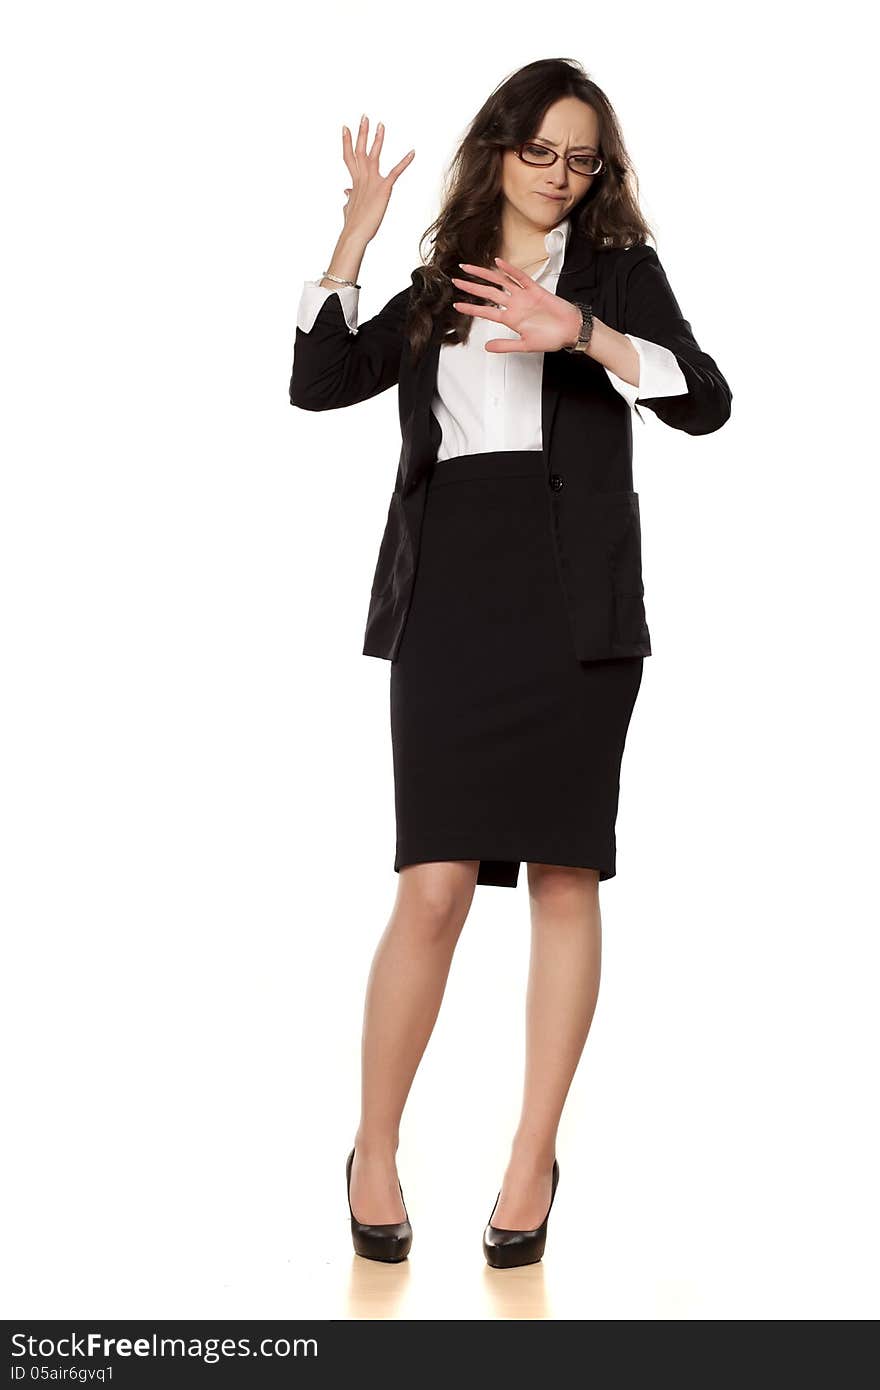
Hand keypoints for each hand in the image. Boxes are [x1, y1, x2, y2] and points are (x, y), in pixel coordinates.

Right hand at [340, 115, 414, 242]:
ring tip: (381, 125)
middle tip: (364, 117)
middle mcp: (361, 178)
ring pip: (374, 155)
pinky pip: (395, 172)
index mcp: (354, 182)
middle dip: (362, 133)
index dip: (347, 142)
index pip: (349, 157)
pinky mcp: (383, 188)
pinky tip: (412, 152)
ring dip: (377, 139)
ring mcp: (372, 182)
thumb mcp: (349, 207)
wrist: (355, 234)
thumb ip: (349, 197)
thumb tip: (346, 192)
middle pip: (360, 150)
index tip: (345, 128)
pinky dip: (405, 161)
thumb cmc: (353, 225)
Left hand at [450, 256, 581, 352]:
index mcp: (511, 319)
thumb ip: (505, 345)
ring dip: (484, 274)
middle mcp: (514, 305)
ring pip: (500, 282)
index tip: (456, 305)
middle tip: (456, 280)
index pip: (486, 312)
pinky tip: (498, 263)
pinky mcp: (535, 289)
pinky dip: (510, 270)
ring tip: (469, 269)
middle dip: (471, 287)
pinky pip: (520, 277)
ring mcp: (523, 296)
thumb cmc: (551, 338)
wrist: (570, 330)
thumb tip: (487, 347)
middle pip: (488, 293)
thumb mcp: (525, 346)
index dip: (471, 308)